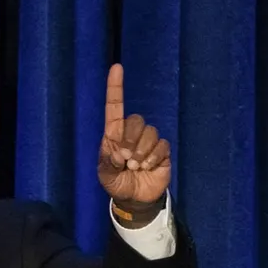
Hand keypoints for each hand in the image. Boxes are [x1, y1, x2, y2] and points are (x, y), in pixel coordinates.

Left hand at [98, 64, 171, 210]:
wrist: (134, 200)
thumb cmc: (116, 183)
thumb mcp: (105, 175)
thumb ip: (108, 163)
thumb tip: (120, 153)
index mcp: (114, 134)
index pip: (114, 107)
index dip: (115, 87)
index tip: (117, 68)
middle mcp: (132, 134)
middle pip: (136, 120)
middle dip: (131, 139)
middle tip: (127, 160)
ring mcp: (148, 142)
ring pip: (150, 132)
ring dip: (142, 152)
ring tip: (136, 167)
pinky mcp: (162, 151)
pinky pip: (162, 145)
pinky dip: (153, 157)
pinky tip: (148, 168)